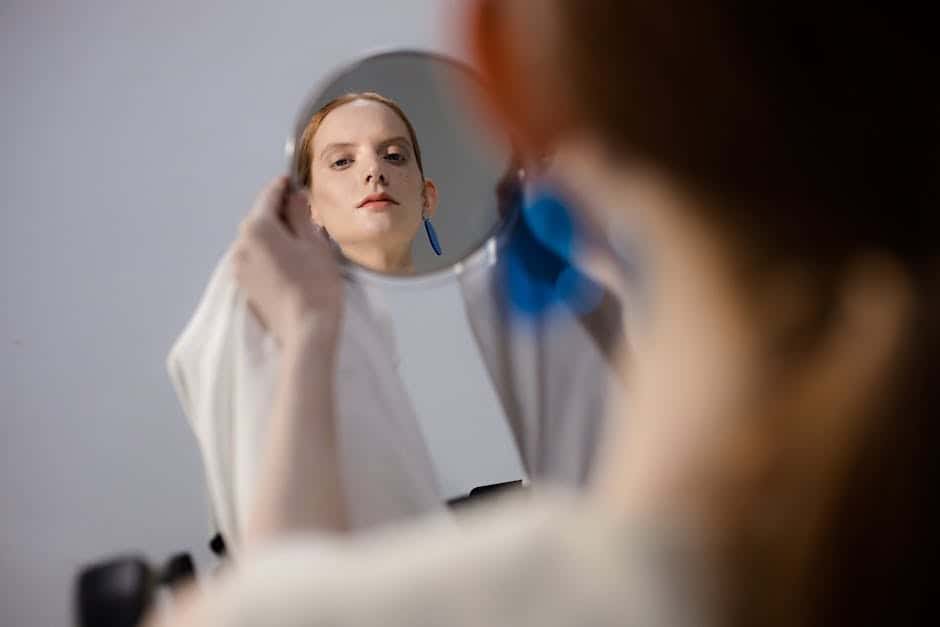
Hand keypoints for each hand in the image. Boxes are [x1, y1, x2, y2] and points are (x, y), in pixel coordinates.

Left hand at [231, 176, 342, 347]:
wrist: (306, 329)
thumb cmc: (315, 284)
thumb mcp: (313, 242)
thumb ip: (300, 214)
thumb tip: (294, 196)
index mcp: (257, 228)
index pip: (269, 196)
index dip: (283, 186)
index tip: (293, 180)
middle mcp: (241, 244)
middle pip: (260, 218)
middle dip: (280, 212)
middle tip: (304, 212)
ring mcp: (239, 267)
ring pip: (257, 240)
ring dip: (275, 234)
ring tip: (300, 239)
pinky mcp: (245, 285)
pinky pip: (256, 258)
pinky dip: (270, 253)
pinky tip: (290, 260)